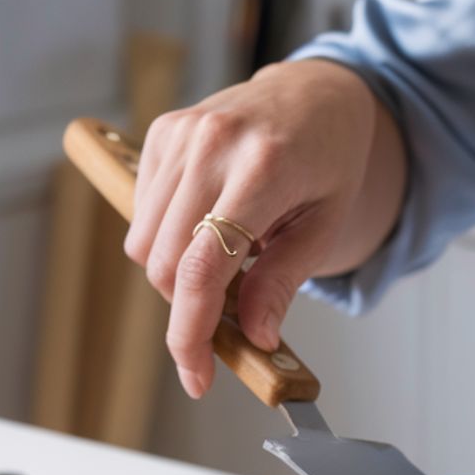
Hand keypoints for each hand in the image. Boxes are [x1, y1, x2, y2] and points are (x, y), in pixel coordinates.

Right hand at [123, 59, 384, 396]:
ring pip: (146, 244)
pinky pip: (144, 215)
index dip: (191, 334)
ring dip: (179, 276)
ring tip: (231, 263)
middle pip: (167, 264)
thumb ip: (283, 281)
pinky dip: (170, 241)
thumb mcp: (324, 226)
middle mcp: (212, 145)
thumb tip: (253, 337)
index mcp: (264, 169)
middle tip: (228, 322)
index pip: (205, 268)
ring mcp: (180, 134)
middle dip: (189, 311)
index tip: (196, 379)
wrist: (317, 95)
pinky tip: (211, 229)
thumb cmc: (330, 162)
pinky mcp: (161, 132)